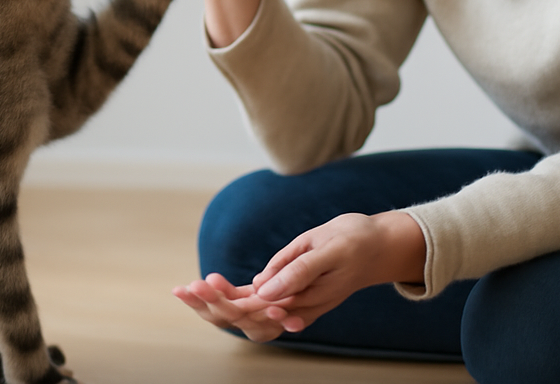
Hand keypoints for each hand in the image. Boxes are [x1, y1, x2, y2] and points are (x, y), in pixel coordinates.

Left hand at [173, 211, 426, 339]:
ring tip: (185, 289)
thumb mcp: (326, 247)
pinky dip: (229, 297)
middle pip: (244, 317)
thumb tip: (260, 289)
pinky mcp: (288, 294)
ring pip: (245, 315)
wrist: (377, 246)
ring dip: (214, 305)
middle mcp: (294, 309)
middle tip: (182, 289)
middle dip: (209, 306)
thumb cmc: (353, 241)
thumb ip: (295, 270)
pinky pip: (254, 303)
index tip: (205, 281)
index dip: (226, 299)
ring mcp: (291, 304)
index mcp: (302, 300)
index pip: (255, 309)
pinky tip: (210, 287)